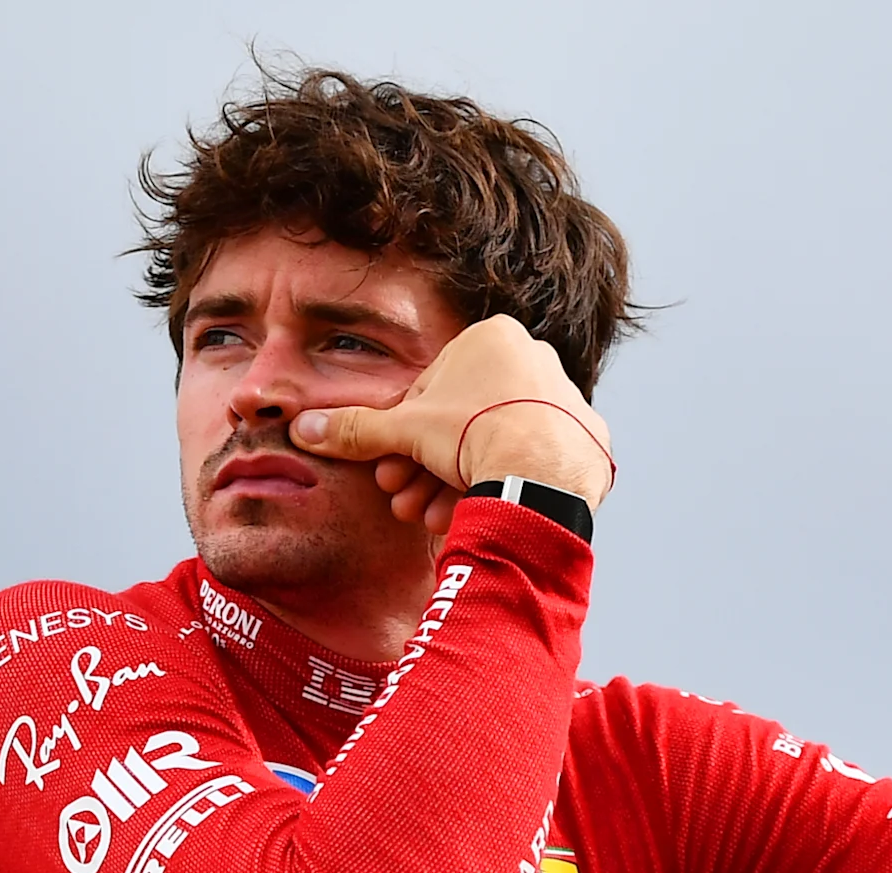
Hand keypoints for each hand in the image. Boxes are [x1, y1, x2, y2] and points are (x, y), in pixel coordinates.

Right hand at [290, 315, 613, 523]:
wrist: (541, 473)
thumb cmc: (473, 435)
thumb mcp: (404, 431)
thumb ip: (357, 428)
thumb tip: (306, 429)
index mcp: (494, 337)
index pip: (433, 391)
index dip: (403, 438)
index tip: (390, 471)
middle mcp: (536, 359)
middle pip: (464, 422)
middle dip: (427, 467)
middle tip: (406, 501)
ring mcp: (566, 399)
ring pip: (496, 443)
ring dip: (457, 483)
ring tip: (434, 515)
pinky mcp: (586, 439)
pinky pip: (533, 461)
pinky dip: (504, 484)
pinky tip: (477, 511)